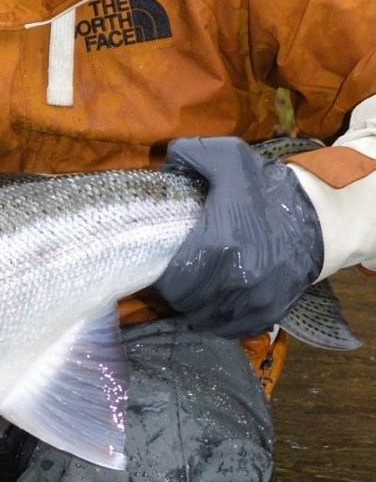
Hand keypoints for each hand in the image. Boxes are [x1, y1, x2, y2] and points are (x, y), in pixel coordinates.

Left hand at [154, 137, 323, 337]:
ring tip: (197, 289)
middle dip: (178, 290)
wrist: (318, 218)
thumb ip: (193, 153)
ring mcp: (254, 300)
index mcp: (217, 246)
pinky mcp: (270, 311)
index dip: (163, 274)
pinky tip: (219, 304)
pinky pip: (234, 329)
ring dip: (197, 307)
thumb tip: (164, 159)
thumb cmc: (266, 190)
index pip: (171, 279)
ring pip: (207, 318)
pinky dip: (222, 321)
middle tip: (179, 276)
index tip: (165, 263)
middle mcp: (235, 280)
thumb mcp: (230, 159)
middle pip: (186, 302)